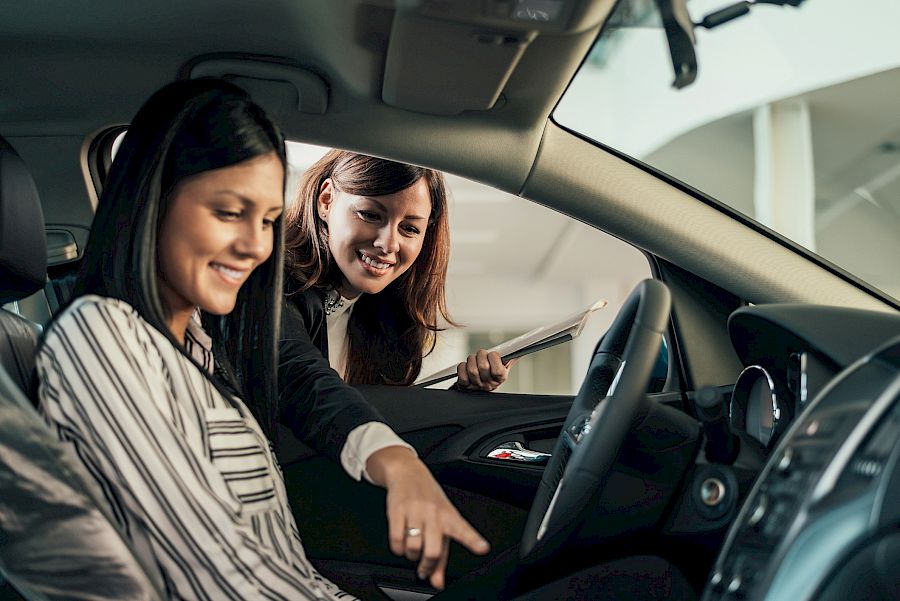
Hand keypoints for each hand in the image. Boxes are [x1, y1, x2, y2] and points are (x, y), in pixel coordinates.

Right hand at [365, 446, 489, 589]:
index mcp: (449, 516)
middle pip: (434, 550)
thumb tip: (437, 582)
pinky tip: (401, 543)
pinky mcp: (397, 510)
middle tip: (424, 567)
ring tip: (412, 549)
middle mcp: (434, 513)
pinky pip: (396, 541)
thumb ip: (441, 556)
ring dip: (412, 556)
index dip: (473, 540)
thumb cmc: (428, 501)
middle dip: (427, 565)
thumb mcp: (440, 523)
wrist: (407, 472)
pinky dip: (398, 549)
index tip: (483, 548)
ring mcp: (415, 511)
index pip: (463, 530)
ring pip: (414, 548)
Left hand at [455, 350, 516, 390]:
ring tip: (474, 359)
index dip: (494, 358)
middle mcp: (489, 384)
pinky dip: (462, 366)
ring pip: (472, 369)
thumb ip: (511, 355)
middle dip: (481, 355)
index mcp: (501, 378)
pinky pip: (462, 374)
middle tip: (481, 354)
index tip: (493, 354)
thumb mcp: (504, 364)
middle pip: (483, 367)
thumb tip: (520, 346)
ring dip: (471, 360)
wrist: (479, 385)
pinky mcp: (465, 386)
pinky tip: (466, 366)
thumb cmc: (492, 372)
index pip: (498, 370)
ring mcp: (476, 386)